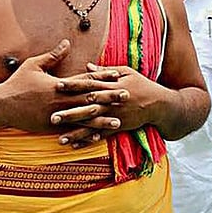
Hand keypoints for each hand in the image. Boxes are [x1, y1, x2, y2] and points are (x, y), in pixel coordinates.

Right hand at [0, 40, 118, 133]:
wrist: (1, 106)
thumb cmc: (17, 83)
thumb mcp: (33, 65)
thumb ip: (53, 55)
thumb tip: (67, 42)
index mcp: (59, 84)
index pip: (86, 79)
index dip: (103, 77)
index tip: (118, 74)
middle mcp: (61, 100)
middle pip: (91, 98)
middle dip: (110, 97)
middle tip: (128, 95)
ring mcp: (58, 115)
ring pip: (85, 118)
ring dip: (103, 120)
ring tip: (119, 121)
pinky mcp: (52, 128)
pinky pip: (73, 132)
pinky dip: (86, 134)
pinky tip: (99, 137)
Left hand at [53, 63, 172, 145]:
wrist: (159, 104)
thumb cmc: (142, 84)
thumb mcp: (126, 72)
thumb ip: (105, 70)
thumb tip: (86, 66)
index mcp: (112, 86)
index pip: (89, 84)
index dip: (73, 85)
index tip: (57, 85)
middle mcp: (111, 102)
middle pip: (87, 108)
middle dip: (69, 113)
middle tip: (52, 117)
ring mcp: (115, 116)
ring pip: (92, 125)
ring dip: (76, 132)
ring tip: (59, 139)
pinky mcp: (119, 126)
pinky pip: (101, 135)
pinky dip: (89, 140)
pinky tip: (75, 145)